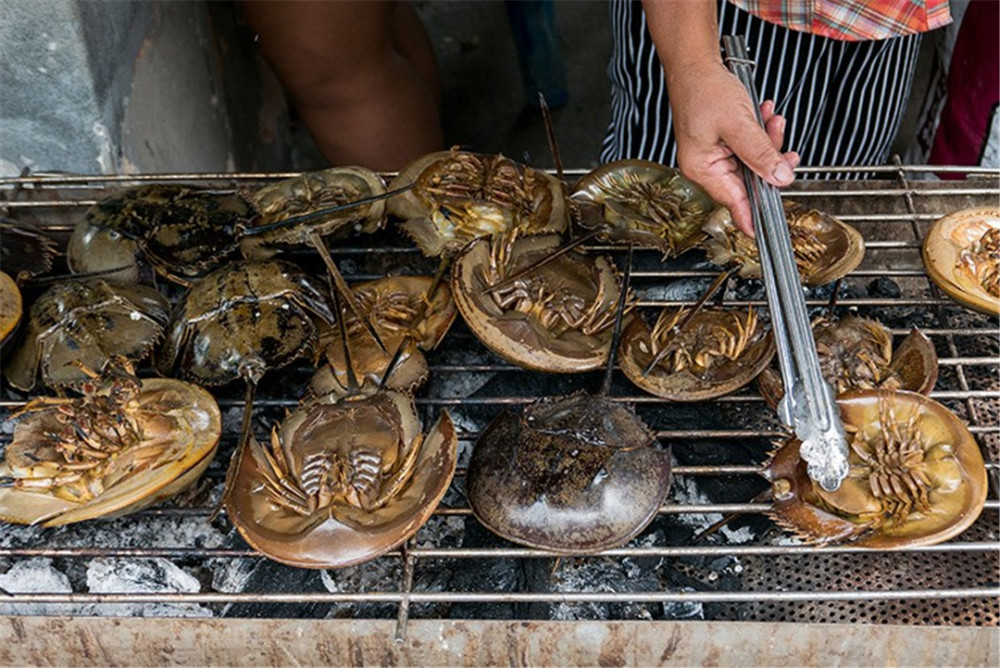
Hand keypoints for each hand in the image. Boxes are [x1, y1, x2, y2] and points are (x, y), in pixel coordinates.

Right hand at [668, 61, 799, 235]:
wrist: (695, 65)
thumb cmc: (704, 91)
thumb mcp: (739, 125)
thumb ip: (761, 154)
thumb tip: (781, 178)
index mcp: (702, 169)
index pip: (734, 203)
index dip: (754, 218)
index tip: (768, 234)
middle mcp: (707, 167)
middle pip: (750, 180)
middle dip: (769, 159)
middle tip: (778, 136)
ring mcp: (715, 156)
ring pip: (753, 163)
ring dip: (767, 142)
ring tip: (771, 119)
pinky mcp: (723, 145)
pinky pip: (750, 149)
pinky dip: (761, 134)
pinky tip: (764, 116)